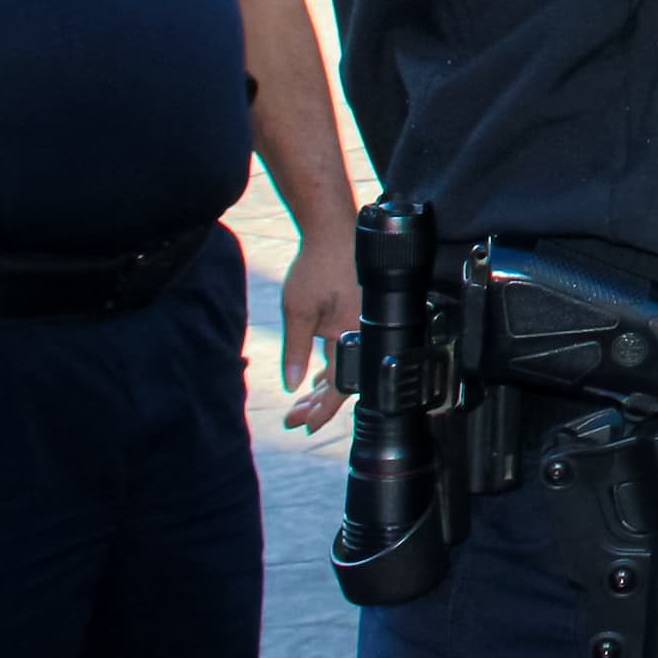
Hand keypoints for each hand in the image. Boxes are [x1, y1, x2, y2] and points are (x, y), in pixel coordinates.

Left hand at [279, 219, 358, 432]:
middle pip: (344, 382)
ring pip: (346, 367)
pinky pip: (348, 351)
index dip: (322, 410)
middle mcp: (363, 332)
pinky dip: (331, 367)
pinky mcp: (358, 314)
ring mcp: (362, 323)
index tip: (304, 426)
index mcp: (352, 334)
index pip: (340, 387)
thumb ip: (296, 351)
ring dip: (323, 387)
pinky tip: (316, 375)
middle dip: (317, 404)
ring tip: (301, 403)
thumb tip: (294, 385)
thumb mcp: (298, 312)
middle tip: (294, 418)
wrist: (334, 231)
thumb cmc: (317, 267)